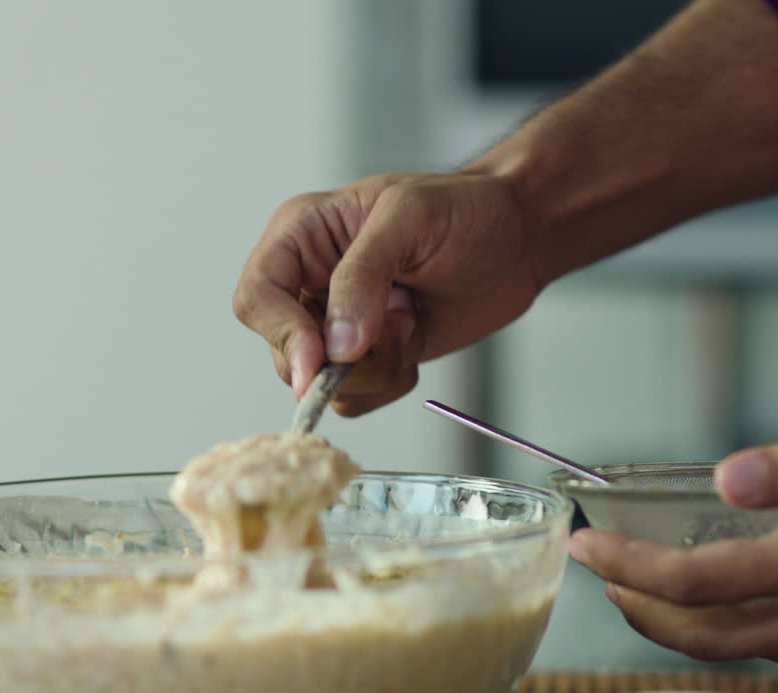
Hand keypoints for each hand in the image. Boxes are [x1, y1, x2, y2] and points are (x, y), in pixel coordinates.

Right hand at [233, 172, 545, 414]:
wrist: (519, 239)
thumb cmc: (467, 210)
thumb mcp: (410, 219)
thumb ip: (363, 276)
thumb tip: (336, 344)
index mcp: (302, 236)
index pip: (259, 296)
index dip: (283, 334)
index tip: (323, 359)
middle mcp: (310, 283)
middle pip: (285, 351)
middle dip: (344, 357)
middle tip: (399, 324)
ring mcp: (339, 324)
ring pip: (321, 383)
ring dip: (374, 369)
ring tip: (411, 321)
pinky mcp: (370, 356)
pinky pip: (355, 397)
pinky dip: (388, 384)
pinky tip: (415, 340)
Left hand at [569, 410, 777, 669]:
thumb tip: (729, 476)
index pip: (701, 580)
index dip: (633, 568)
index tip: (589, 548)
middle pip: (709, 632)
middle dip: (642, 607)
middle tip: (603, 575)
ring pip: (747, 647)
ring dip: (686, 622)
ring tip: (649, 586)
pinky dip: (740, 627)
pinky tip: (736, 598)